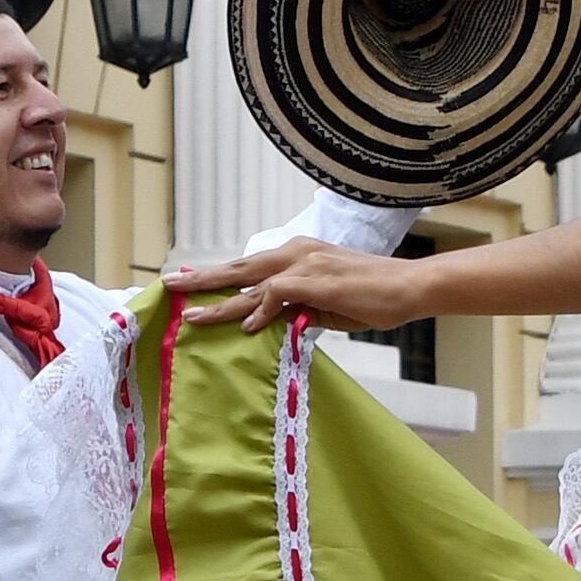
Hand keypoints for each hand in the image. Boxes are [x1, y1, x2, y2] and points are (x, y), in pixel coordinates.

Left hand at [167, 239, 424, 332]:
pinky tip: (249, 326)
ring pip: (250, 281)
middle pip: (239, 267)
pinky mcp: (316, 280)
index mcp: (299, 254)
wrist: (410, 287)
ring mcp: (305, 265)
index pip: (249, 265)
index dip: (219, 275)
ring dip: (219, 299)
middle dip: (203, 279)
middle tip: (171, 286)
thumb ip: (298, 308)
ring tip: (191, 314)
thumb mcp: (327, 304)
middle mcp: (297, 253)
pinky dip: (262, 309)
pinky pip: (278, 294)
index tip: (191, 282)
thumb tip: (271, 322)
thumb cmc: (373, 296)